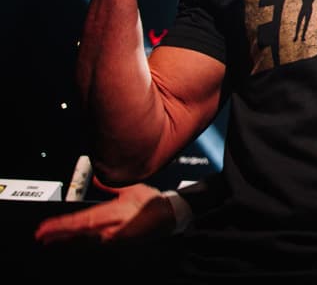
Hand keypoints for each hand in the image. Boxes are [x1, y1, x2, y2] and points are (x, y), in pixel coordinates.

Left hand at [34, 180, 174, 244]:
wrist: (168, 217)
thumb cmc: (152, 203)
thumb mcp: (132, 188)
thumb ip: (111, 184)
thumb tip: (96, 178)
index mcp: (113, 214)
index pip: (81, 221)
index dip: (61, 225)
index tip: (46, 227)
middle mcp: (110, 230)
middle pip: (77, 235)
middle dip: (57, 235)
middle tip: (41, 236)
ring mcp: (112, 239)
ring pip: (83, 242)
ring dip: (65, 242)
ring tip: (50, 241)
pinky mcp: (115, 243)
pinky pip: (92, 245)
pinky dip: (78, 244)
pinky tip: (72, 244)